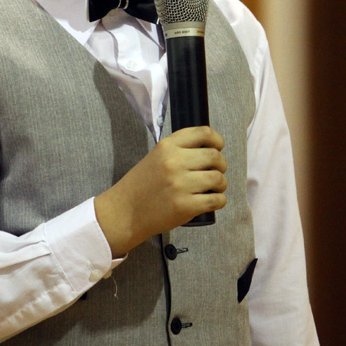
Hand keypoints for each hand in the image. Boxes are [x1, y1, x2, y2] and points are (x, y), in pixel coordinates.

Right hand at [94, 126, 227, 256]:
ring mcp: (180, 185)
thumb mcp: (156, 156)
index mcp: (167, 146)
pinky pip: (216, 200)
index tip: (218, 147)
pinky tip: (214, 201)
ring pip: (218, 178)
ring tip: (215, 188)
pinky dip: (220, 200)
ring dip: (222, 184)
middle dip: (221, 164)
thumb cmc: (142, 184)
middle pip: (214, 156)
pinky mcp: (184, 206)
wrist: (124, 212)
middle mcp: (174, 162)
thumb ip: (179, 149)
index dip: (217, 140)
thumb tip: (210, 148)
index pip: (203, 133)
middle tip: (217, 172)